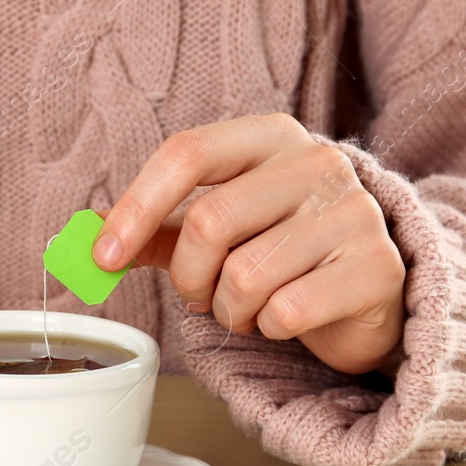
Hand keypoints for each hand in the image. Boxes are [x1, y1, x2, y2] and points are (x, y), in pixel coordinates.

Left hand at [92, 114, 407, 375]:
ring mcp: (353, 211)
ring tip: (251, 306)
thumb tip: (87, 236)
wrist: (372, 291)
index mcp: (269, 137)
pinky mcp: (378, 266)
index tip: (103, 257)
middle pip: (209, 222)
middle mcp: (316, 162)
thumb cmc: (283, 250)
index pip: (186, 154)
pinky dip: (271, 328)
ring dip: (231, 310)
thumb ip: (158, 229)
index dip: (136, 208)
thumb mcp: (218, 230)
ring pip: (245, 277)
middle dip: (189, 278)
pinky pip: (287, 311)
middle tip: (200, 295)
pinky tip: (288, 318)